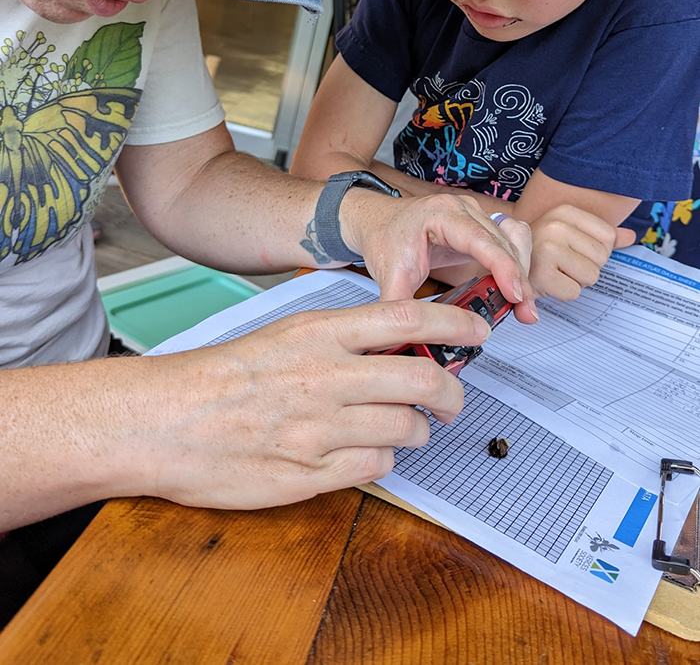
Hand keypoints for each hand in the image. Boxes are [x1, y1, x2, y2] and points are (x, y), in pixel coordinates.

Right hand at [140, 299, 491, 509]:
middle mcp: (327, 376)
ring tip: (404, 427)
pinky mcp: (313, 472)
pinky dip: (384, 459)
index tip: (478, 330)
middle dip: (452, 391)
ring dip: (417, 429)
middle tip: (452, 399)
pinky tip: (364, 451)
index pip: (407, 317)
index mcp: (320, 333)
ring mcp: (321, 427)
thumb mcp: (287, 334)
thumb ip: (344, 337)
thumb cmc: (227, 375)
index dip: (455, 322)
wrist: (169, 420)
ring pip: (406, 427)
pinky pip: (378, 467)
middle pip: (422, 377)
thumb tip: (403, 340)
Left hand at [340, 192, 536, 322]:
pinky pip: (510, 240)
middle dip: (519, 279)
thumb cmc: (384, 238)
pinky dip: (517, 264)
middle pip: (504, 242)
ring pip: (514, 241)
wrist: (378, 221)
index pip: (481, 240)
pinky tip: (514, 289)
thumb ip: (400, 307)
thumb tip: (405, 339)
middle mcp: (463, 209)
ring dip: (522, 273)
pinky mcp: (480, 226)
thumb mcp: (389, 274)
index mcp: (441, 214)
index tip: (515, 295)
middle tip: (525, 313)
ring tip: (523, 306)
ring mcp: (475, 215)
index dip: (504, 267)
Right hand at [529, 204, 635, 299]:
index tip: (572, 250)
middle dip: (585, 266)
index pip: (608, 237)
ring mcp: (547, 248)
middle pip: (602, 257)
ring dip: (575, 280)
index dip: (595, 250)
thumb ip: (601, 235)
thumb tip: (631, 236)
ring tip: (555, 272)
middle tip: (561, 264)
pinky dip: (563, 293)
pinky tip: (549, 282)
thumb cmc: (539, 251)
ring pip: (591, 276)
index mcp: (565, 212)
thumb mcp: (570, 235)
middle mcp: (555, 225)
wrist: (506, 265)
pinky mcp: (541, 273)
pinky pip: (574, 292)